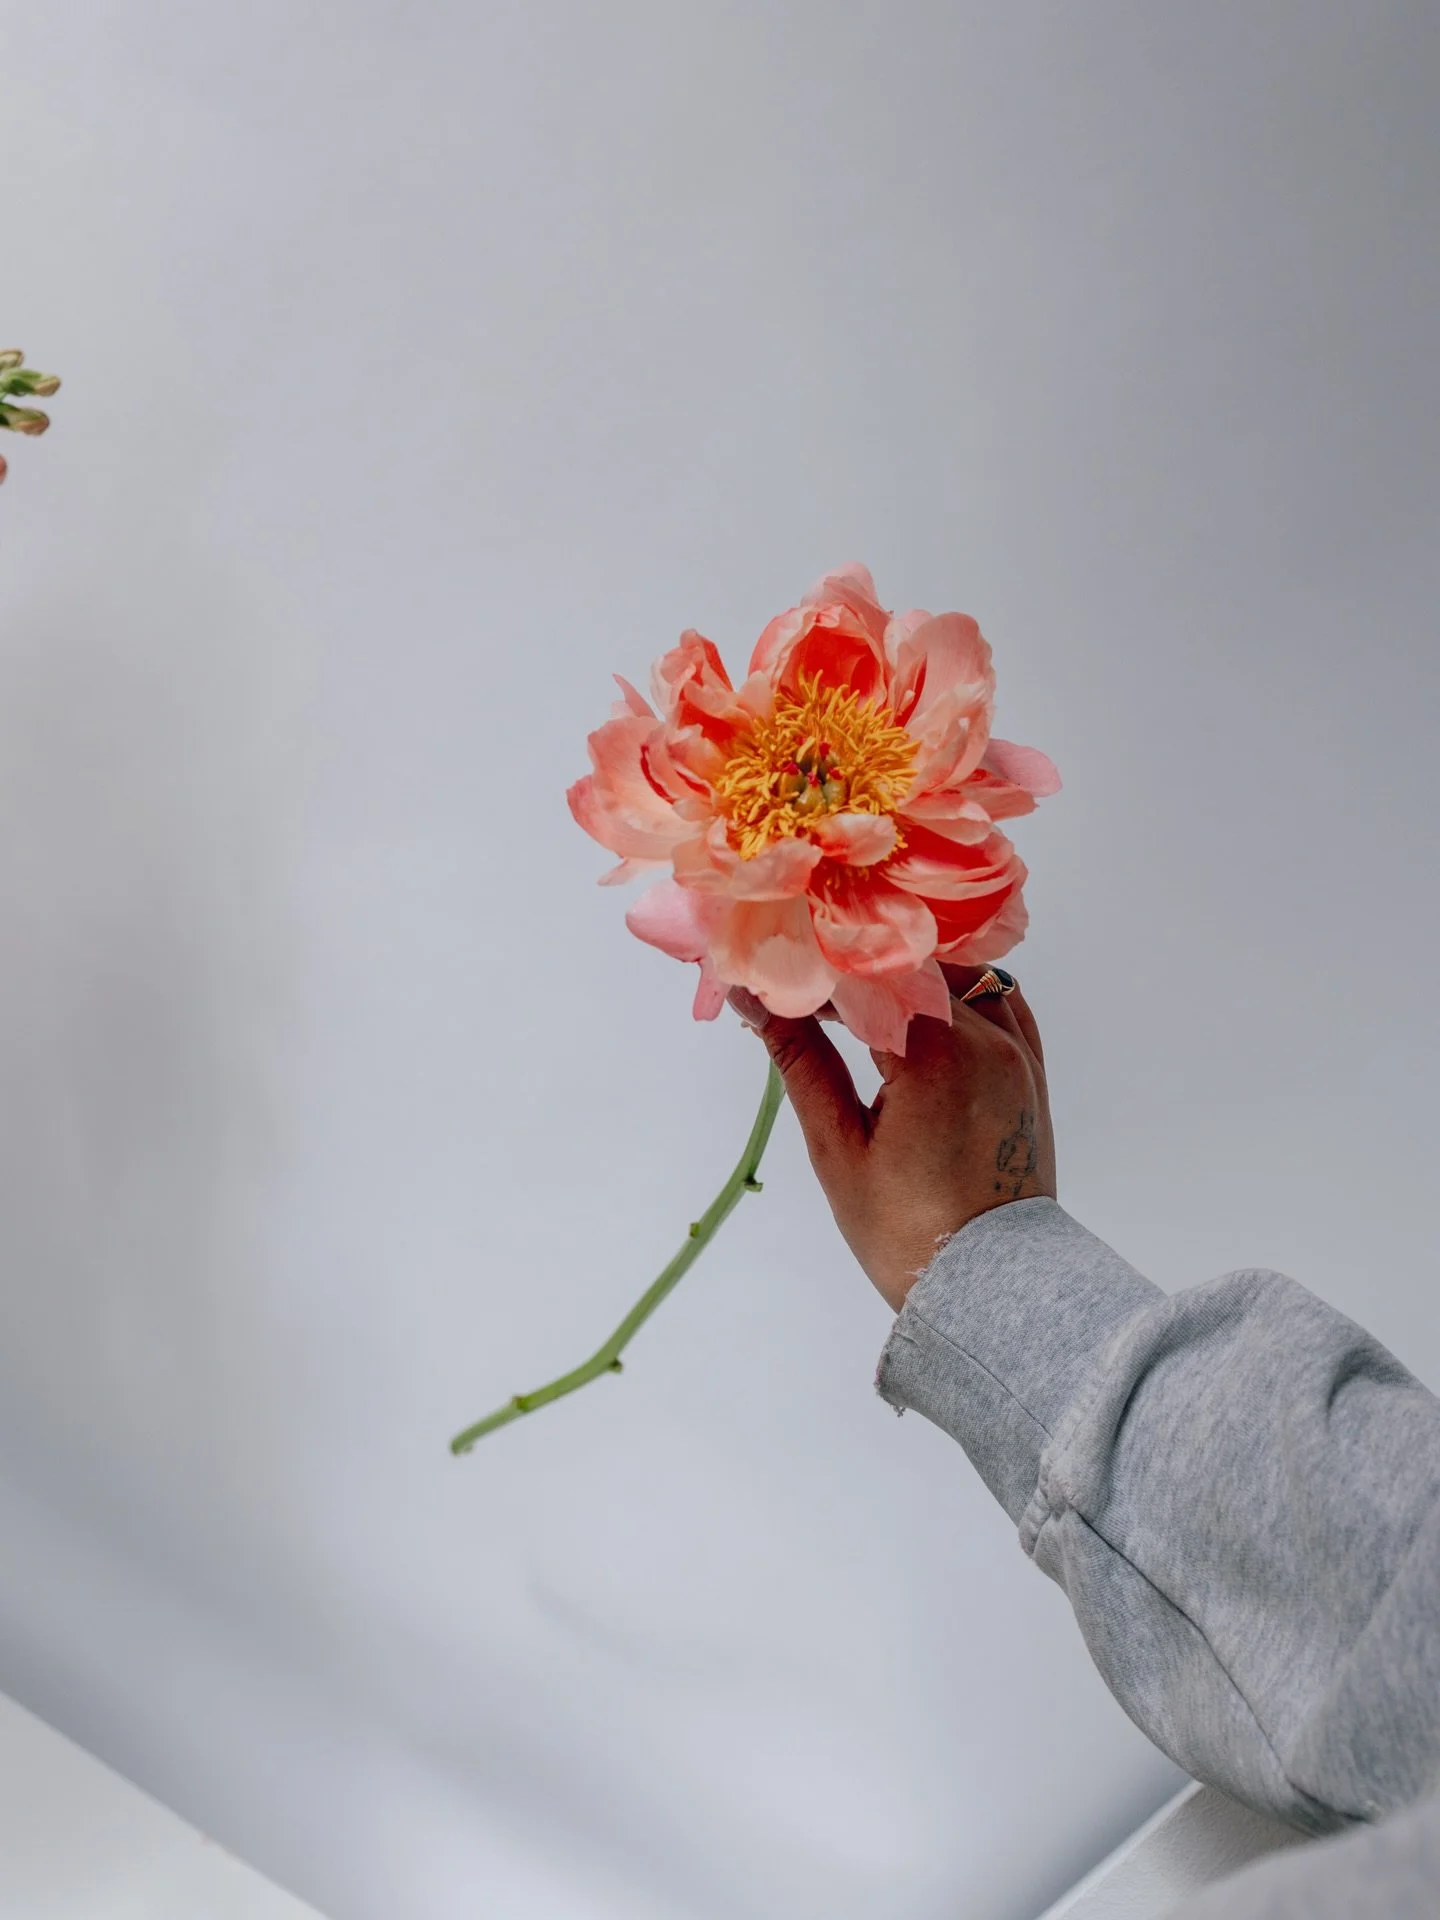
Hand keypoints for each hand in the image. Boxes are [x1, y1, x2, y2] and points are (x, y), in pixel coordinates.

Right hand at [730, 968, 1055, 1313]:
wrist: (990, 1287)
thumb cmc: (905, 1231)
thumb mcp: (837, 1147)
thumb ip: (799, 1060)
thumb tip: (752, 998)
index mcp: (933, 1056)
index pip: (862, 975)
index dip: (811, 968)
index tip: (772, 975)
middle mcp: (985, 1040)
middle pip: (910, 967)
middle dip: (853, 969)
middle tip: (804, 990)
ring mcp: (1017, 1051)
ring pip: (958, 974)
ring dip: (908, 976)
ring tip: (860, 1001)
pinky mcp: (1033, 1070)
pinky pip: (1001, 1002)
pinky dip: (960, 994)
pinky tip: (923, 1013)